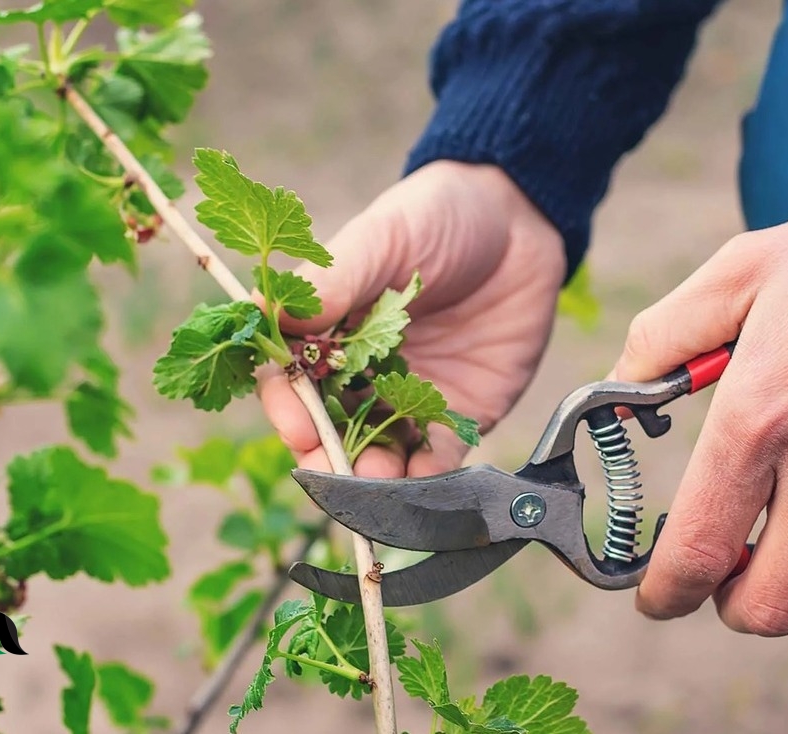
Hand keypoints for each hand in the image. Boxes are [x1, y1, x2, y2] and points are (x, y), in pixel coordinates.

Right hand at [258, 161, 564, 478]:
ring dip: (372, 478)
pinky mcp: (460, 413)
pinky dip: (426, 478)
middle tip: (330, 471)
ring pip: (379, 453)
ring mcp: (410, 397)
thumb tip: (266, 313)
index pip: (292, 383)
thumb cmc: (438, 217)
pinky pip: (437, 457)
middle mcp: (363, 373)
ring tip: (375, 483)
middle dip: (325, 456)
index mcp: (330, 332)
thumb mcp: (381, 238)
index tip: (296, 422)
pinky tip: (421, 483)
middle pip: (330, 430)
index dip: (289, 407)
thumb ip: (332, 280)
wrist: (521, 223)